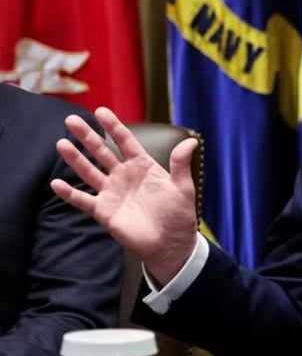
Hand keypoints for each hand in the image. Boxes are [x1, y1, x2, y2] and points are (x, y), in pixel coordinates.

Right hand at [50, 107, 198, 285]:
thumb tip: (191, 142)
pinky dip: (70, 193)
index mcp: (143, 166)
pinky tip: (57, 183)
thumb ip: (180, 164)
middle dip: (88, 137)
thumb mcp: (182, 187)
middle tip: (71, 120)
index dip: (114, 126)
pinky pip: (83, 200)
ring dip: (75, 159)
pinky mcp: (104, 211)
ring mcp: (112, 192)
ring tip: (61, 144)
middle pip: (102, 152)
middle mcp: (124, 176)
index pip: (125, 142)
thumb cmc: (179, 215)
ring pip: (89, 172)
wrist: (171, 244)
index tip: (100, 111)